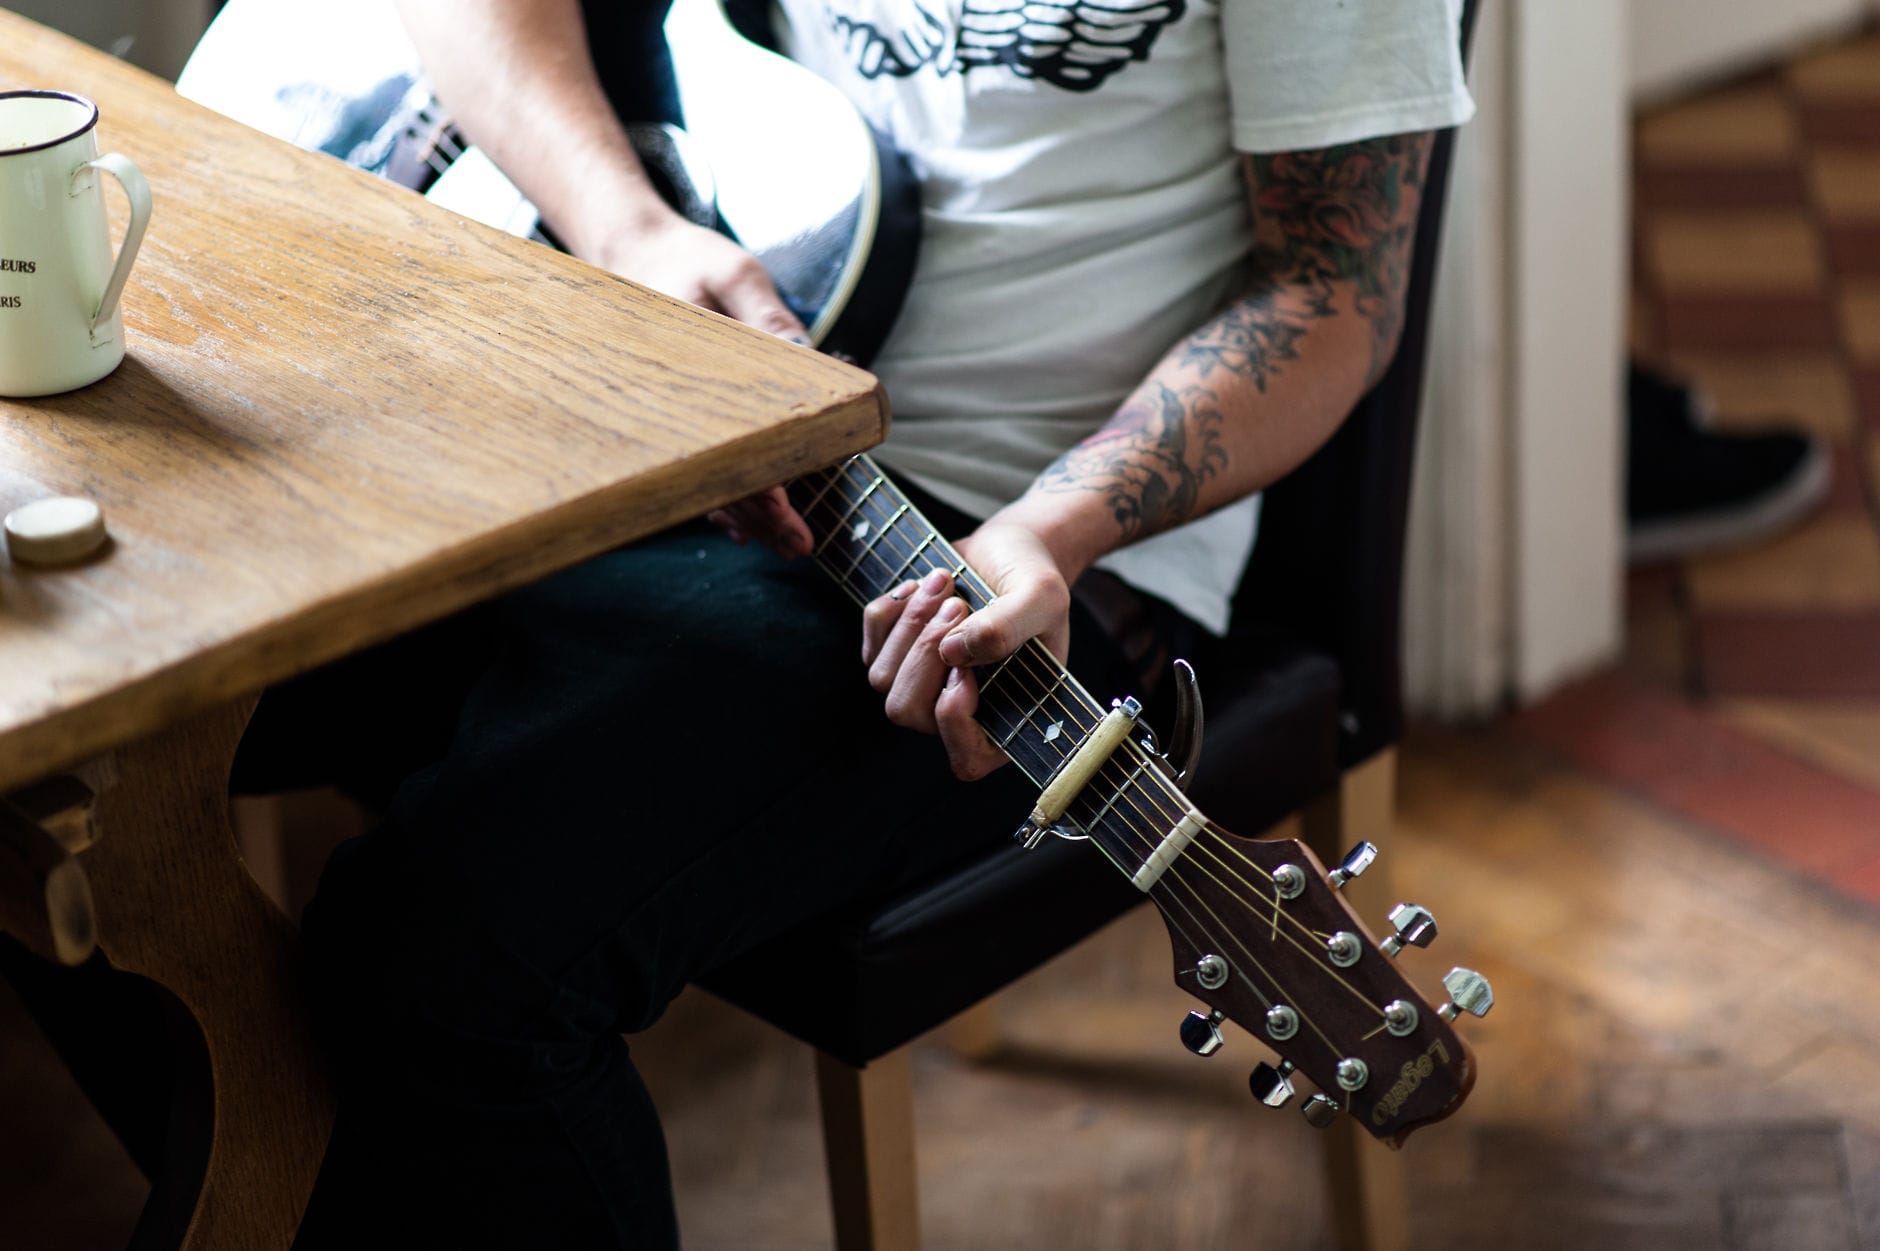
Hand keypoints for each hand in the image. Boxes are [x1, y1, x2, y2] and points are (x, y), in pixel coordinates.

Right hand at [591, 215, 818, 553]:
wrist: (632, 252)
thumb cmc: (690, 260)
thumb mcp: (735, 273)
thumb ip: (767, 314)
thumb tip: (806, 355)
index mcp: (687, 363)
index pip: (723, 434)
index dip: (753, 474)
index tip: (783, 504)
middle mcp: (673, 399)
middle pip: (714, 469)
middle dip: (757, 512)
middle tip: (798, 545)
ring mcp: (669, 414)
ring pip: (703, 477)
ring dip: (744, 515)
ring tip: (785, 544)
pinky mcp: (676, 419)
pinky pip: (692, 467)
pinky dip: (720, 498)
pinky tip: (744, 528)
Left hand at [860, 521, 1072, 779]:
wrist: (1008, 552)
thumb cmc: (1033, 582)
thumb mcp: (1040, 598)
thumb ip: (1006, 628)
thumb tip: (952, 653)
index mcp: (1005, 719)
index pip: (966, 760)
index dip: (954, 721)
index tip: (965, 669)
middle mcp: (956, 713)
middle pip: (908, 712)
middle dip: (925, 654)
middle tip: (958, 605)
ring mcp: (920, 686)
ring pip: (883, 678)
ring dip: (911, 624)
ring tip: (946, 582)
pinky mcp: (894, 654)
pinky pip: (871, 643)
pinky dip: (892, 609)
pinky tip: (924, 585)